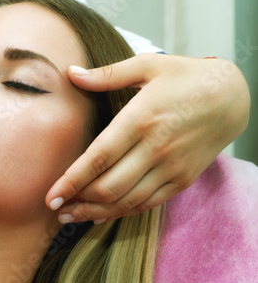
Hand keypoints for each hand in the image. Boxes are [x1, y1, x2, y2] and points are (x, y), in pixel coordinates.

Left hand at [46, 53, 249, 223]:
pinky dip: (122, 213)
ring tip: (70, 216)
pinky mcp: (182, 179)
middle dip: (77, 202)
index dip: (71, 181)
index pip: (98, 158)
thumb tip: (71, 74)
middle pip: (109, 187)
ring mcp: (171, 168)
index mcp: (140, 119)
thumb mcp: (147, 66)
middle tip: (55, 207)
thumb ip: (106, 75)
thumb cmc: (185, 77)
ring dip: (95, 213)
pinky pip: (147, 204)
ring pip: (126, 201)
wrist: (232, 97)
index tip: (50, 196)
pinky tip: (101, 215)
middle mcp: (155, 148)